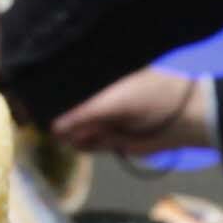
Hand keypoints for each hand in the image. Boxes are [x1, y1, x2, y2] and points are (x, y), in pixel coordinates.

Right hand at [49, 66, 214, 162]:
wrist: (184, 122)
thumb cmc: (151, 99)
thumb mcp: (114, 101)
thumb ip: (83, 113)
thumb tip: (53, 127)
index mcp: (97, 77)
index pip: (64, 85)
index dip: (50, 96)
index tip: (38, 106)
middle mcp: (95, 95)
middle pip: (63, 110)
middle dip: (64, 120)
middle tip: (70, 126)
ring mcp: (100, 117)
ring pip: (72, 130)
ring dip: (77, 135)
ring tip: (99, 131)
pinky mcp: (107, 137)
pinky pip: (85, 144)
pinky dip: (88, 145)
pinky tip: (103, 139)